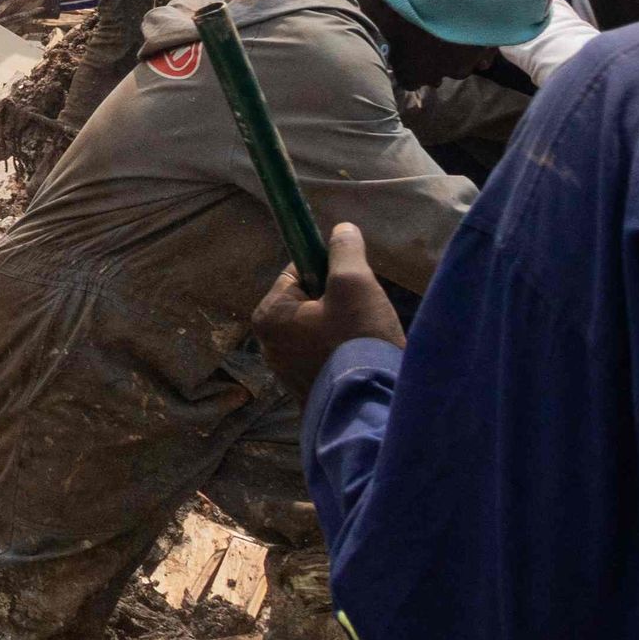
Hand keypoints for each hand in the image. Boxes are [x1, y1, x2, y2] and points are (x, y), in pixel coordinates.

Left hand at [251, 223, 402, 395]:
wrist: (370, 410)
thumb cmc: (357, 341)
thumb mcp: (355, 284)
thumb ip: (344, 251)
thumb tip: (341, 229)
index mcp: (269, 316)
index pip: (297, 273)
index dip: (330, 270)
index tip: (353, 282)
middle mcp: (268, 345)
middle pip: (310, 303)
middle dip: (341, 304)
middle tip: (365, 315)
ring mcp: (286, 372)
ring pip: (321, 331)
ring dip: (347, 329)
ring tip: (367, 341)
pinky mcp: (308, 391)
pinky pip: (327, 358)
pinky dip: (346, 354)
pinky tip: (363, 362)